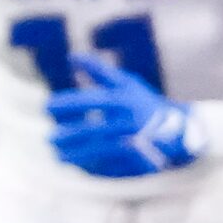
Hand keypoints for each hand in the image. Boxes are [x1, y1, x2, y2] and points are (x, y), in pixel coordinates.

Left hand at [48, 53, 203, 178]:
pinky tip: (75, 163)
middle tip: (49, 137)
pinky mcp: (133, 162)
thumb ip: (98, 70)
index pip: (92, 100)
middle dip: (67, 135)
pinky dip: (89, 166)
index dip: (68, 103)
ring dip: (74, 154)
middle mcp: (128, 120)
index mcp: (125, 99)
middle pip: (92, 129)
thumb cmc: (143, 101)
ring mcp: (132, 142)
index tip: (47, 105)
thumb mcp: (125, 82)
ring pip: (97, 151)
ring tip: (57, 154)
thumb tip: (71, 57)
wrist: (175, 129)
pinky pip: (107, 166)